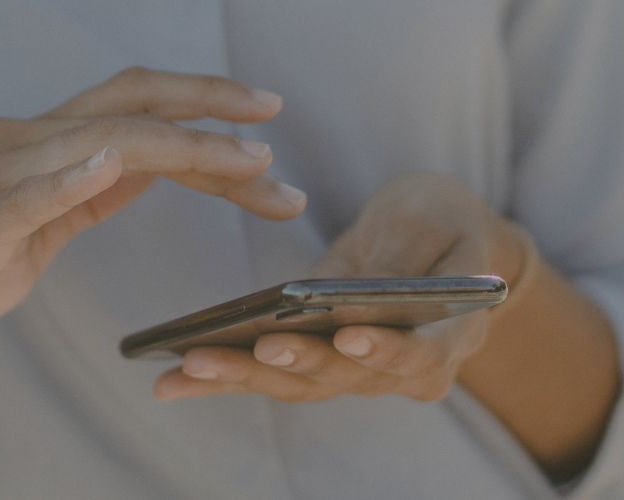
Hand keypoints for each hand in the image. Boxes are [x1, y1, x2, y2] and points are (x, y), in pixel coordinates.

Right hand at [0, 68, 305, 369]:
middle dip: (213, 106)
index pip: (134, 115)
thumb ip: (79, 200)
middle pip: (131, 102)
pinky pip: (27, 194)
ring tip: (249, 160)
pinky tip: (119, 165)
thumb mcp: (25, 235)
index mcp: (32, 148)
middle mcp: (18, 145)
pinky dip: (75, 176)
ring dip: (185, 147)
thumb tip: (139, 173)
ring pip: (103, 140)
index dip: (204, 115)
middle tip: (277, 118)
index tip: (265, 134)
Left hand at [154, 172, 529, 401]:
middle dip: (293, 364)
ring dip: (242, 377)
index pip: (420, 357)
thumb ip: (404, 255)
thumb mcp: (429, 218)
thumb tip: (363, 291)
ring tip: (189, 364)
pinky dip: (221, 381)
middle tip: (250, 349)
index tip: (349, 337)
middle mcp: (404, 370)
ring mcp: (358, 374)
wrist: (438, 243)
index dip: (386, 352)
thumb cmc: (442, 222)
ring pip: (300, 386)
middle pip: (346, 379)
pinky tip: (171, 379)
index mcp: (452, 336)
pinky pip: (270, 379)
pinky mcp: (317, 366)